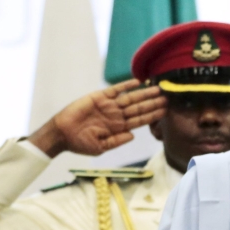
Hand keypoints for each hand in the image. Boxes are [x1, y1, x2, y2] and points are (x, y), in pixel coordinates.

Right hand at [28, 79, 166, 156]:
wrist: (62, 133)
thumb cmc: (80, 143)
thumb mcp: (100, 147)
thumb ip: (116, 141)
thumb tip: (132, 136)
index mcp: (119, 128)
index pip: (140, 120)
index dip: (153, 116)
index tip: (166, 111)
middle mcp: (117, 115)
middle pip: (139, 108)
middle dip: (153, 103)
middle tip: (168, 97)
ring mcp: (109, 105)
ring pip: (131, 98)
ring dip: (145, 93)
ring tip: (158, 89)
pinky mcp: (99, 97)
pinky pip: (116, 89)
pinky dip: (126, 85)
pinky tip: (138, 81)